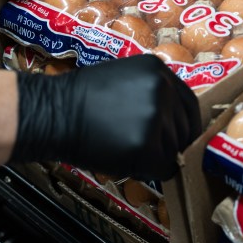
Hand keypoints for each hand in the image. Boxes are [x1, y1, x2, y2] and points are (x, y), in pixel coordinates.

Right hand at [12, 54, 200, 180]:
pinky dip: (150, 171)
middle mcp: (162, 90)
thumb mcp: (124, 78)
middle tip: (141, 146)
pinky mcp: (146, 145)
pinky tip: (127, 162)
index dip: (183, 124)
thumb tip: (173, 118)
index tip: (176, 137)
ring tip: (126, 149)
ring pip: (175, 149)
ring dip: (157, 156)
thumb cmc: (80, 98)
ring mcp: (155, 117)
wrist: (52, 113)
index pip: (190, 103)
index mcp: (158, 70)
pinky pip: (164, 168)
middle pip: (185, 128)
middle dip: (168, 142)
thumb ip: (152, 91)